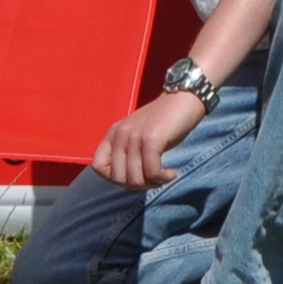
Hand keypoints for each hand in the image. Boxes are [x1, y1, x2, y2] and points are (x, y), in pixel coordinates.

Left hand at [93, 87, 208, 190]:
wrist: (184, 98)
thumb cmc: (165, 121)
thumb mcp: (139, 135)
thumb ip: (128, 152)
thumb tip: (126, 181)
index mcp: (114, 133)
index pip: (98, 166)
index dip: (114, 178)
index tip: (135, 176)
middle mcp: (120, 134)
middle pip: (118, 178)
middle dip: (137, 186)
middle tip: (154, 178)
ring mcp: (134, 136)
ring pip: (135, 179)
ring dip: (152, 183)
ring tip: (164, 175)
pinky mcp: (151, 139)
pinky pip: (152, 172)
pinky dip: (163, 178)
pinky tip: (172, 173)